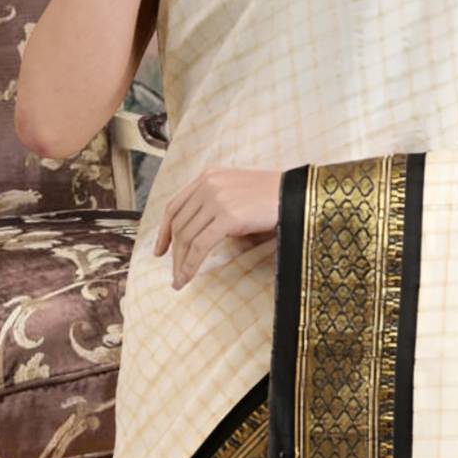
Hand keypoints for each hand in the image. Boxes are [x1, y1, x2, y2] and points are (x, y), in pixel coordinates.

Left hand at [153, 167, 281, 288]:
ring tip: (180, 281)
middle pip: (180, 224)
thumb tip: (194, 236)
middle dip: (174, 253)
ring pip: (187, 237)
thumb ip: (214, 202)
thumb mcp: (236, 191)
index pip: (176, 205)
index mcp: (208, 176)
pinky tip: (187, 278)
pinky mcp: (228, 216)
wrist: (297, 194)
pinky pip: (200, 246)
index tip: (160, 251)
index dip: (164, 231)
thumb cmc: (271, 197)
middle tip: (174, 274)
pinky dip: (190, 265)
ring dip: (180, 263)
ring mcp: (217, 199)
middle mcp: (208, 184)